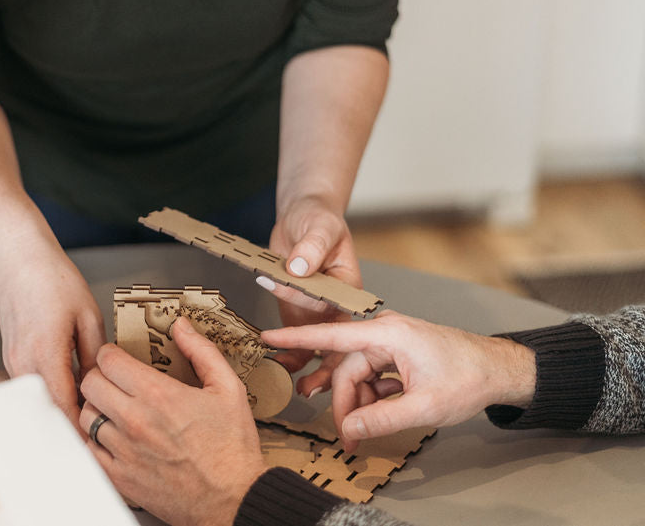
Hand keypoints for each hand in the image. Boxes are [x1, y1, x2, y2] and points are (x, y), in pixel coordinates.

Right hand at [0, 249, 104, 425]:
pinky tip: (71, 393)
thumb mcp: (88, 316)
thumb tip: (101, 385)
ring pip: (39, 401)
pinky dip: (50, 396)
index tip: (99, 442)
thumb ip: (95, 356)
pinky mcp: (12, 359)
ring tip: (89, 415)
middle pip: (48, 411)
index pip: (63, 408)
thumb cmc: (52, 280)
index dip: (81, 430)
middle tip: (99, 432)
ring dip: (61, 410)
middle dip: (72, 426)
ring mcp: (13, 364)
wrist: (18, 260)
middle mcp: (23, 365)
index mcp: (45, 355)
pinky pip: (32, 388)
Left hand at [79, 318, 268, 525]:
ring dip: (96, 407)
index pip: (108, 359)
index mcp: (158, 394)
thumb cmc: (233, 449)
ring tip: (113, 408)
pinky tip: (112, 437)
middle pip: (89, 383)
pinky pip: (88, 450)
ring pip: (86, 415)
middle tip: (113, 380)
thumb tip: (181, 327)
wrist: (235, 499)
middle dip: (100, 375)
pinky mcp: (120, 478)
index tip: (118, 358)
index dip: (111, 353)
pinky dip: (94, 440)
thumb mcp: (228, 388)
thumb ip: (202, 351)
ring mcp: (124, 451)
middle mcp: (135, 421)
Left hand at [257, 195, 357, 392]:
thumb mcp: (318, 227)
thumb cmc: (318, 220)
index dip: (326, 331)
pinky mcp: (299, 314)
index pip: (336, 311)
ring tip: (296, 388)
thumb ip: (311, 247)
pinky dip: (287, 353)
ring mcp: (316, 312)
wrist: (301, 218)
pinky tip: (277, 364)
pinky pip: (295, 339)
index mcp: (348, 287)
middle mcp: (335, 305)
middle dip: (327, 368)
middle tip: (314, 388)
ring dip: (307, 368)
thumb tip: (299, 268)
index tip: (309, 343)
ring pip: (316, 347)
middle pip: (336, 342)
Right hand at [262, 311, 536, 451]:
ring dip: (360, 402)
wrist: (499, 370)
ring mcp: (391, 342)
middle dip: (344, 403)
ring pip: (358, 374)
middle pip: (346, 367)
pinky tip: (385, 412)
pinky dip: (374, 396)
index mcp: (387, 333)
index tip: (269, 336)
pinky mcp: (397, 353)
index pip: (332, 335)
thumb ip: (382, 419)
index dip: (297, 337)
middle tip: (348, 437)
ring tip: (365, 430)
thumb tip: (349, 431)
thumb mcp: (424, 406)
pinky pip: (373, 375)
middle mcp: (384, 332)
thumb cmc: (468, 378)